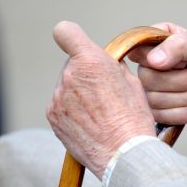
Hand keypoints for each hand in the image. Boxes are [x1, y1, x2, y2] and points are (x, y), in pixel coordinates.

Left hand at [46, 21, 154, 177]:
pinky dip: (72, 111)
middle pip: (71, 64)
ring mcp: (58, 98)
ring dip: (78, 93)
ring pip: (66, 86)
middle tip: (103, 92)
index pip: (65, 32)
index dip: (71, 37)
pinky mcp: (53, 117)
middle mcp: (69, 76)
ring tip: (99, 113)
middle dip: (84, 73)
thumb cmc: (134, 120)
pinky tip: (90, 123)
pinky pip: (61, 105)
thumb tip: (106, 63)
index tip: (78, 46)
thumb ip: (113, 66)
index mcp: (91, 62)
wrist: (124, 155)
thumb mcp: (133, 82)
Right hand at [128, 22, 186, 124]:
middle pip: (146, 79)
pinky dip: (181, 113)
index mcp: (159, 40)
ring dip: (184, 99)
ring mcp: (156, 87)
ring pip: (153, 99)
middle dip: (179, 83)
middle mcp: (153, 62)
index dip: (163, 61)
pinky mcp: (162, 108)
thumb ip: (179, 46)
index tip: (186, 61)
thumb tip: (153, 61)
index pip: (140, 51)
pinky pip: (159, 116)